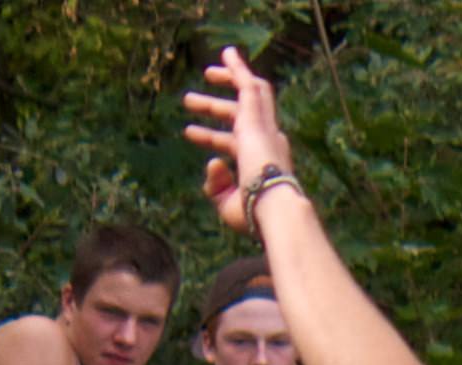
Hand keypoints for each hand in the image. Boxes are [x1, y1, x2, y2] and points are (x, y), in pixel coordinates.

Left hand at [185, 50, 295, 231]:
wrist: (273, 207)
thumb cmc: (255, 214)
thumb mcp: (226, 202)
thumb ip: (216, 185)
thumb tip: (213, 162)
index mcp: (262, 163)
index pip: (233, 143)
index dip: (209, 137)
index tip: (188, 132)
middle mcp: (267, 142)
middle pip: (242, 116)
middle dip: (215, 107)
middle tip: (189, 100)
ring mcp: (263, 127)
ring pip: (251, 93)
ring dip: (231, 79)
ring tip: (208, 71)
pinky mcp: (256, 117)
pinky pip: (248, 85)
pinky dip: (238, 69)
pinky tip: (227, 53)